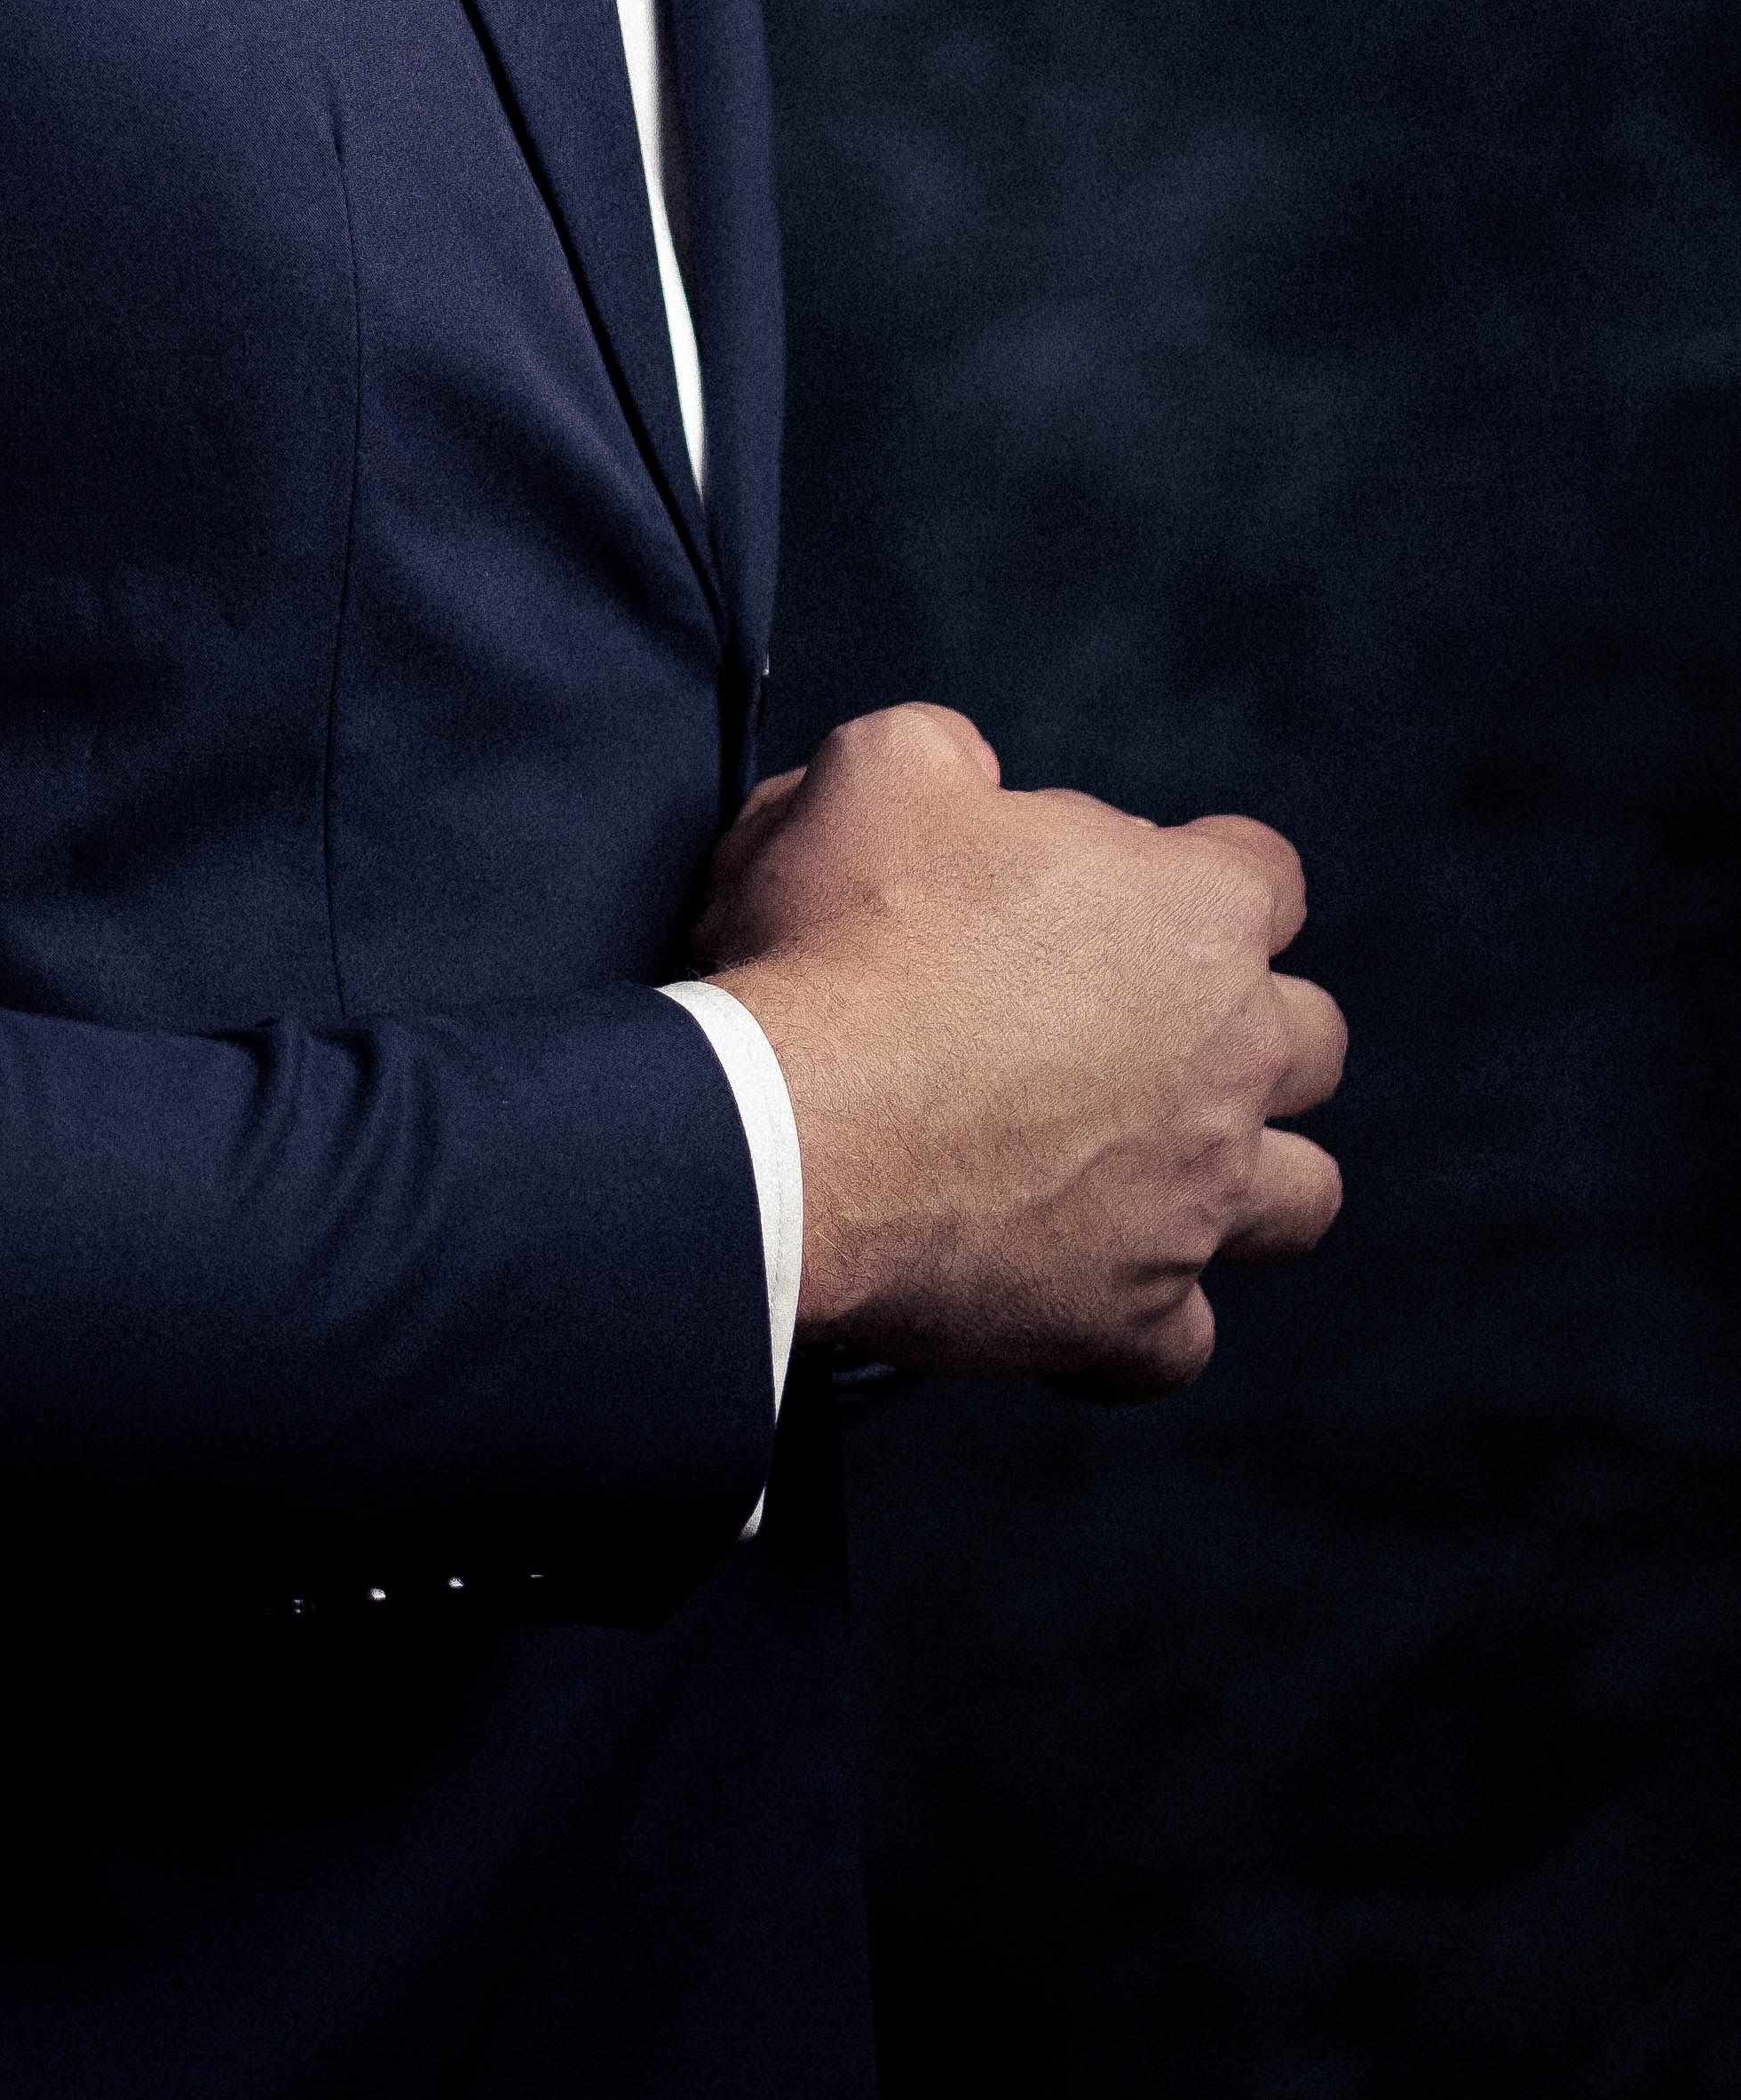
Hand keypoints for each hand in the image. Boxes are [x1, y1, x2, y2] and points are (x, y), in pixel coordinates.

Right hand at [690, 701, 1345, 1396]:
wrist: (786, 1127)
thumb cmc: (843, 945)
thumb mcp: (883, 767)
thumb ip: (953, 755)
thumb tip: (969, 775)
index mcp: (1195, 914)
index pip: (1265, 875)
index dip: (1198, 875)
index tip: (1126, 895)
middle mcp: (1231, 1057)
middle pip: (1311, 1039)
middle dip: (1244, 1027)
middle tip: (1132, 1028)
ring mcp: (1194, 1197)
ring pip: (1302, 1197)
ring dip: (1245, 1178)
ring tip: (1153, 1165)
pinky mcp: (1129, 1316)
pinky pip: (1178, 1345)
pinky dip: (1138, 1323)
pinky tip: (1073, 1287)